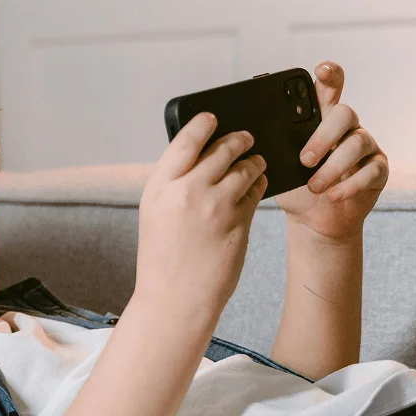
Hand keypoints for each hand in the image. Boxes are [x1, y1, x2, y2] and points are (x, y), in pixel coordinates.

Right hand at [136, 112, 266, 318]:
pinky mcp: (239, 222)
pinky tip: (257, 185)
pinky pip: (256, 191)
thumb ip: (174, 184)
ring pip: (245, 167)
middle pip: (221, 149)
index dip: (202, 124)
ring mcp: (215, 206)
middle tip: (246, 137)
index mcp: (160, 187)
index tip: (212, 117)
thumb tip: (200, 157)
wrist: (174, 298)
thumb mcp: (156, 214)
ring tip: (256, 162)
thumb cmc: (162, 258)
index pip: (185, 141)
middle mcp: (187, 191)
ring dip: (254, 161)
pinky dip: (259, 184)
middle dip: (238, 139)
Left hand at [274, 62, 388, 243]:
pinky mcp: (378, 169)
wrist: (310, 218)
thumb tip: (247, 136)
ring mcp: (365, 146)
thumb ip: (272, 145)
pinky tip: (333, 195)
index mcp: (320, 119)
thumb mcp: (277, 165)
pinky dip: (350, 184)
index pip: (328, 88)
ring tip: (314, 186)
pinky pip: (371, 170)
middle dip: (322, 137)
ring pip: (357, 142)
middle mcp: (346, 127)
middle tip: (304, 160)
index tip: (321, 70)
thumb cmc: (293, 185)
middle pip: (344, 113)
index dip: (329, 75)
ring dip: (332, 167)